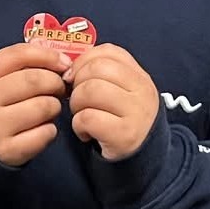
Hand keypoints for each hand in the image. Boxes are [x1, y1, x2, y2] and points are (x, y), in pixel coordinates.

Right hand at [0, 41, 70, 167]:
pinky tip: (40, 129)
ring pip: (44, 106)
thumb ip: (24, 66)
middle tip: (58, 89)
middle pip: (35, 80)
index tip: (64, 63)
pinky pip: (45, 133)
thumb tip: (64, 63)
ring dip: (54, 107)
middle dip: (56, 83)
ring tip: (47, 110)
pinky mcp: (7, 151)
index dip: (48, 56)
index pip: (19, 55)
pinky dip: (50, 130)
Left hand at [66, 44, 160, 162]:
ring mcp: (136, 113)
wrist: (142, 156)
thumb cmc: (121, 119)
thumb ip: (101, 73)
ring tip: (82, 115)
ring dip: (76, 104)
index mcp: (139, 75)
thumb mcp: (121, 91)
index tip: (75, 76)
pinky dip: (79, 125)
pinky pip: (88, 118)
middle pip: (96, 69)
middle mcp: (142, 90)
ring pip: (90, 91)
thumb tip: (68, 71)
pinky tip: (86, 132)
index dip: (83, 61)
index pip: (108, 52)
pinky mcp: (124, 135)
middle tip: (78, 100)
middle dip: (77, 83)